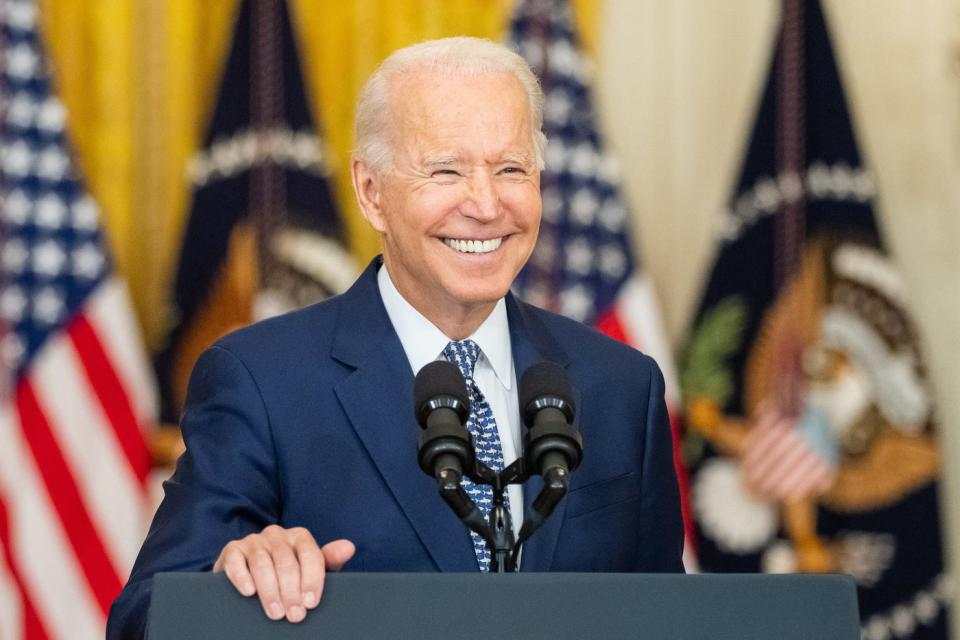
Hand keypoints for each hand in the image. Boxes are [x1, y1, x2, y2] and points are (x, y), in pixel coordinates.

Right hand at [213, 525, 354, 622]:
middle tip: (294, 615)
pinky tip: (249, 592)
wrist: (249, 572)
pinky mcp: (232, 549)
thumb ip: (329, 560)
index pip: (310, 554)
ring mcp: (254, 540)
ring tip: (276, 613)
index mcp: (300, 537)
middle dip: (291, 592)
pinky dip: (242, 577)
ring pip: (263, 563)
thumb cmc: (287, 574)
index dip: (312, 579)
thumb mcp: (310, 569)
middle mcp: (277, 534)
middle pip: (286, 561)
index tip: (311, 603)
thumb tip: (349, 547)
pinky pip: (236, 561)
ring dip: (270, 591)